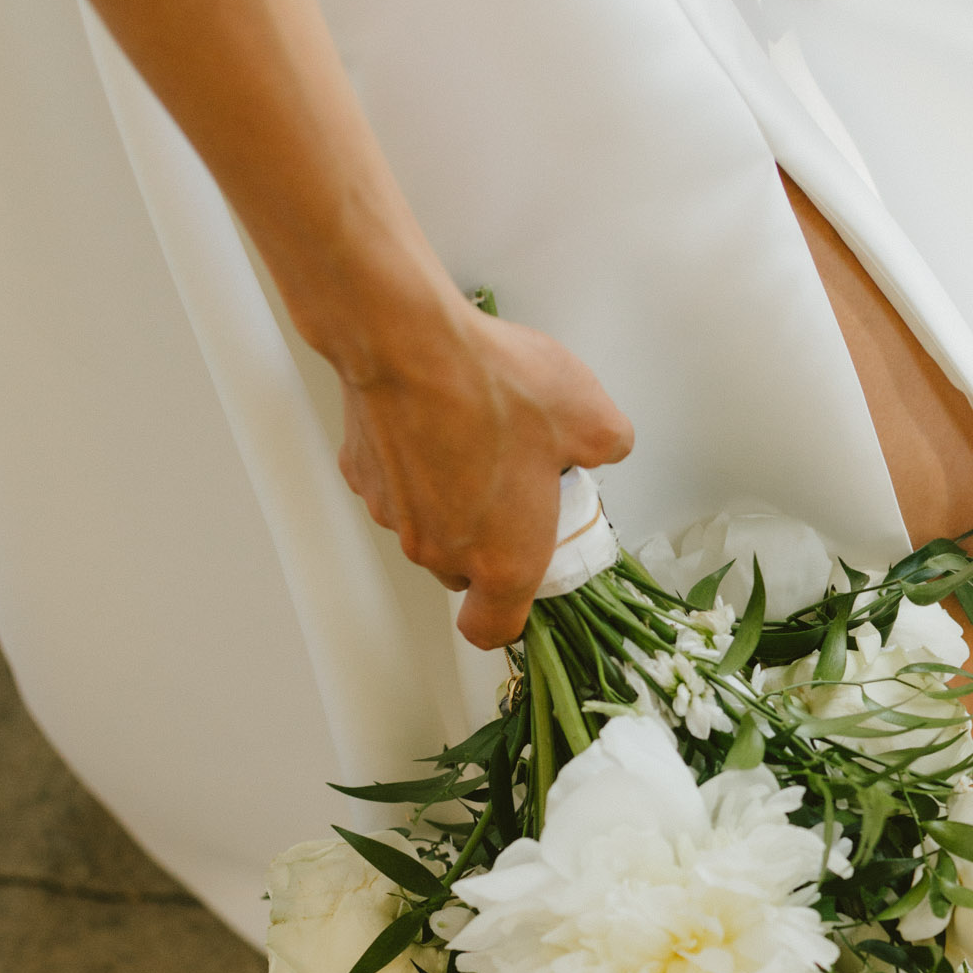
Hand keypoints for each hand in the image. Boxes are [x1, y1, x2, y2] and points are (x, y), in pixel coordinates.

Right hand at [331, 293, 633, 650]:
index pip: (493, 629)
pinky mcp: (362, 476)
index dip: (507, 614)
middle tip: (514, 487)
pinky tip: (437, 420)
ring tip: (477, 439)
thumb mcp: (591, 417)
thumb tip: (608, 445)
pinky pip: (396, 486)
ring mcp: (395, 516)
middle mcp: (442, 550)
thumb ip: (610, 445)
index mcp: (503, 560)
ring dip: (450, 500)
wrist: (410, 343)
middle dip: (487, 540)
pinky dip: (414, 466)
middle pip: (463, 571)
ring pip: (427, 527)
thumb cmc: (498, 390)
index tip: (524, 584)